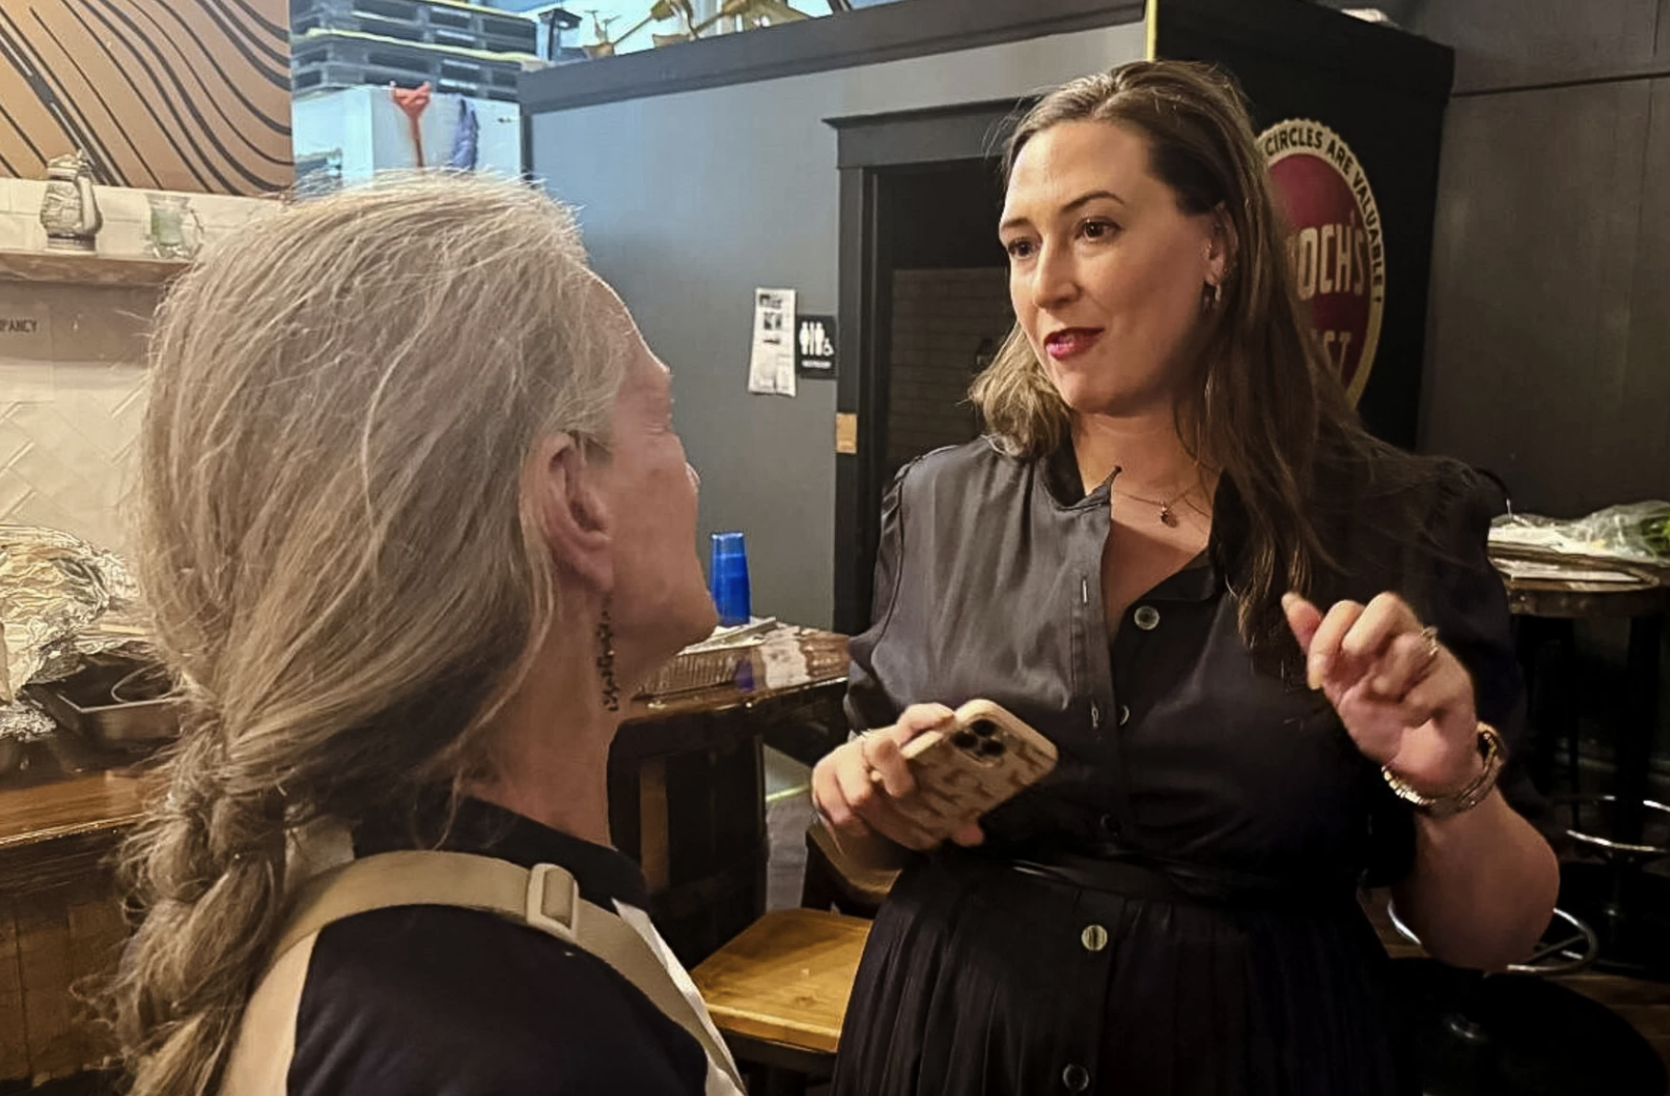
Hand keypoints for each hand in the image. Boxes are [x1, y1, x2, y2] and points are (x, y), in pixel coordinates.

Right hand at [811, 703, 986, 853]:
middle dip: (897, 777)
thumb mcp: (928, 799)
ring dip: (884, 820)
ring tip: (901, 832)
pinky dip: (858, 828)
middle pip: (879, 747)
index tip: (946, 720)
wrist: (860, 810)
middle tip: (910, 798)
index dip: (928, 716)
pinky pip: (840, 811)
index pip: (914, 717)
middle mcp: (872, 743)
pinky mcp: (823, 781)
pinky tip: (868, 830)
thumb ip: (954, 815)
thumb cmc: (901, 794)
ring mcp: (844, 760)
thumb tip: (972, 835)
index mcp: (904, 738)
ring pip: (860, 792)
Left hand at [1283, 592, 1482, 794]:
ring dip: (1386, 681)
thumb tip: (1290, 600)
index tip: (1316, 679)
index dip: (1326, 637)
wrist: (1415, 765)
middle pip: (1388, 604)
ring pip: (1410, 646)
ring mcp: (1436, 658)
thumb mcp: (1338, 686)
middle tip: (1356, 666)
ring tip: (1387, 703)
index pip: (1348, 610)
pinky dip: (1411, 709)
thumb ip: (1317, 646)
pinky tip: (1411, 719)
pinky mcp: (1458, 684)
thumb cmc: (1378, 720)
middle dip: (1362, 635)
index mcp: (1372, 636)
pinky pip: (1432, 685)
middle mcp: (1406, 638)